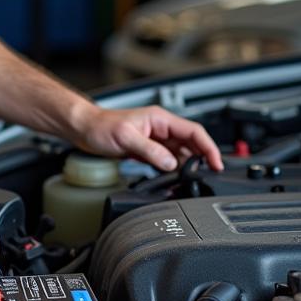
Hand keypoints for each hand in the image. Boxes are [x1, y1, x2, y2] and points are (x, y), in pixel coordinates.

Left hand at [72, 104, 223, 172]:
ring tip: (190, 180)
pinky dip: (173, 170)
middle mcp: (161, 128)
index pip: (194, 131)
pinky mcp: (148, 150)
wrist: (84, 129)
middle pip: (191, 143)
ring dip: (187, 166)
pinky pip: (168, 160)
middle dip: (202, 159)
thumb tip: (171, 163)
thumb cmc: (101, 127)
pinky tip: (173, 179)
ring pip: (181, 153)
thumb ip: (150, 151)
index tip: (216, 163)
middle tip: (207, 177)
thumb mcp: (126, 138)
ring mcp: (155, 139)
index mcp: (160, 119)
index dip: (209, 147)